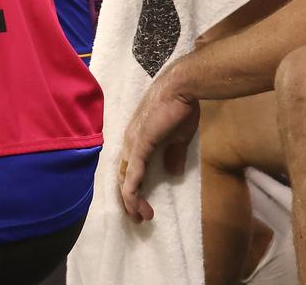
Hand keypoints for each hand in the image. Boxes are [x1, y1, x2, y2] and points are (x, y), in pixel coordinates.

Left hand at [118, 70, 199, 223]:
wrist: (182, 87)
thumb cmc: (181, 107)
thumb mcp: (179, 137)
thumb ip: (174, 154)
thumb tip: (174, 172)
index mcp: (138, 140)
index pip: (130, 169)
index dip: (134, 188)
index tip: (143, 206)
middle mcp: (130, 143)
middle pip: (124, 178)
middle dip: (130, 201)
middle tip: (140, 217)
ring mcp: (133, 144)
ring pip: (125, 180)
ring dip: (131, 202)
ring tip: (141, 217)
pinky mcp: (140, 145)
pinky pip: (132, 174)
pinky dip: (132, 191)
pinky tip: (135, 205)